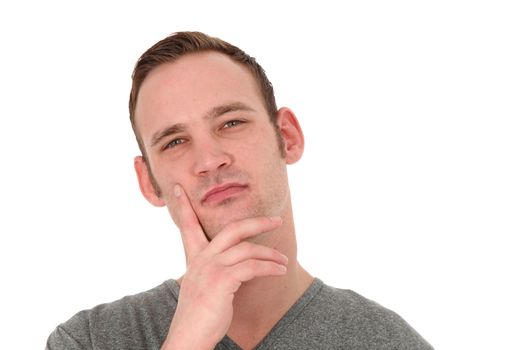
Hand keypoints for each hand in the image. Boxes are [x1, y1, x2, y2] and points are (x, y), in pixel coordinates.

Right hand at [161, 184, 287, 349]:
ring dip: (270, 254)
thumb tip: (242, 265)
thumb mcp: (204, 287)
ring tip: (283, 260)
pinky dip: (270, 267)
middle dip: (257, 222)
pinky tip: (279, 270)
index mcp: (195, 259)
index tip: (180, 189)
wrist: (188, 339)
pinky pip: (253, 266)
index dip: (184, 207)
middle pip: (232, 229)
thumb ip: (218, 271)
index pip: (188, 227)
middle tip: (276, 220)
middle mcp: (202, 259)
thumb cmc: (200, 317)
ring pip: (248, 248)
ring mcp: (210, 268)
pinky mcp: (221, 280)